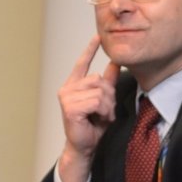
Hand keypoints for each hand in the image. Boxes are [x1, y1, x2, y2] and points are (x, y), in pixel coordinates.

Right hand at [56, 35, 119, 181]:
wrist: (85, 146)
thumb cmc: (92, 126)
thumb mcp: (104, 101)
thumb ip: (108, 82)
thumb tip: (115, 63)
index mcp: (74, 85)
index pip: (82, 63)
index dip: (90, 49)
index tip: (97, 36)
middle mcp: (67, 88)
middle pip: (98, 79)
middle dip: (108, 95)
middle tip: (105, 111)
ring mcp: (67, 97)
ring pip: (98, 90)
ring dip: (106, 105)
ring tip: (102, 116)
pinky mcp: (70, 107)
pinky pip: (96, 101)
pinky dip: (102, 110)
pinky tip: (98, 118)